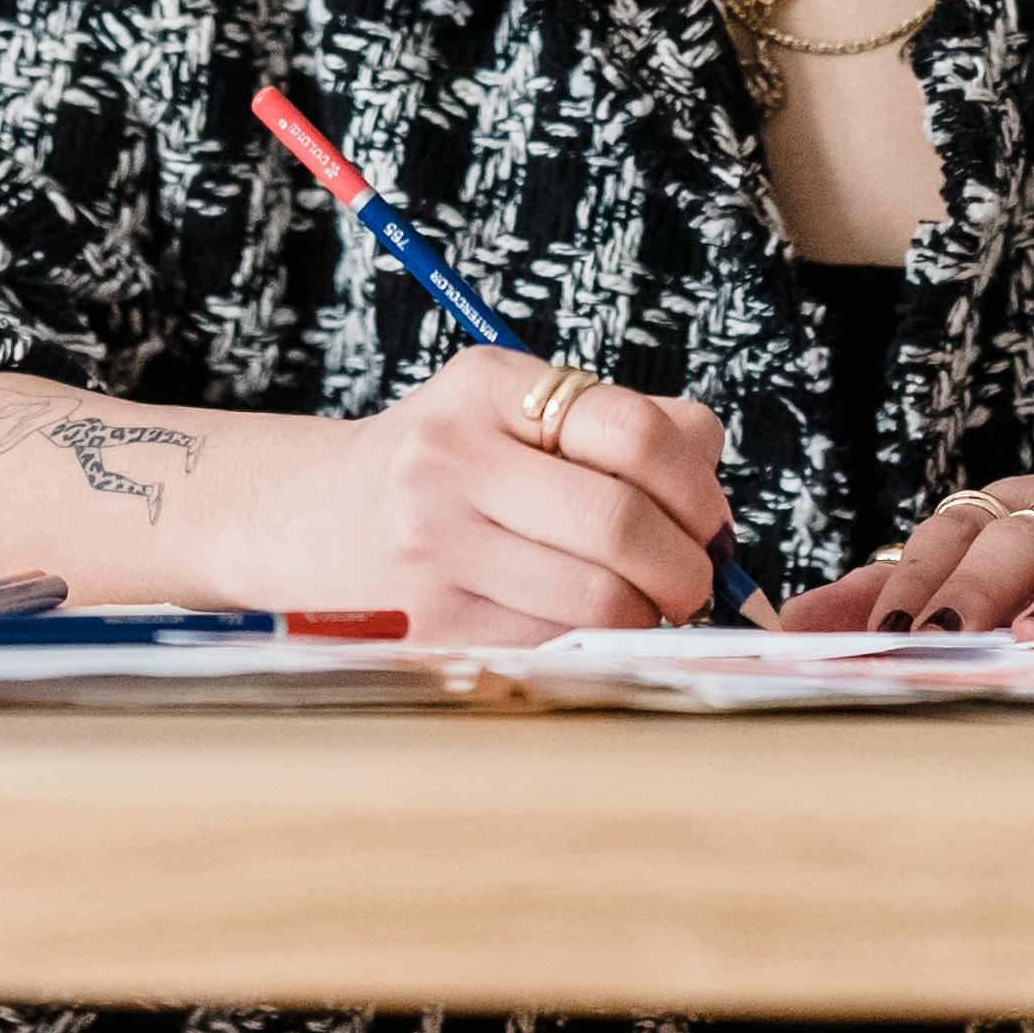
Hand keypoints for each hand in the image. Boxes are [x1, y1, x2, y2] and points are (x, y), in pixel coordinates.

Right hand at [286, 350, 734, 642]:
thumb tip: (714, 494)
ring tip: (642, 604)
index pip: (631, 431)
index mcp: (486, 386)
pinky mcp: (431, 625)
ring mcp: (434, 547)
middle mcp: (450, 459)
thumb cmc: (451, 467)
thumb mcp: (518, 408)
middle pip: (619, 524)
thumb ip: (628, 428)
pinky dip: (592, 645)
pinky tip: (583, 627)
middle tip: (695, 582)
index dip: (695, 488)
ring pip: (596, 601)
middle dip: (685, 568)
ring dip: (647, 615)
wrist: (319, 520)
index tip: (710, 521)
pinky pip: (555, 646)